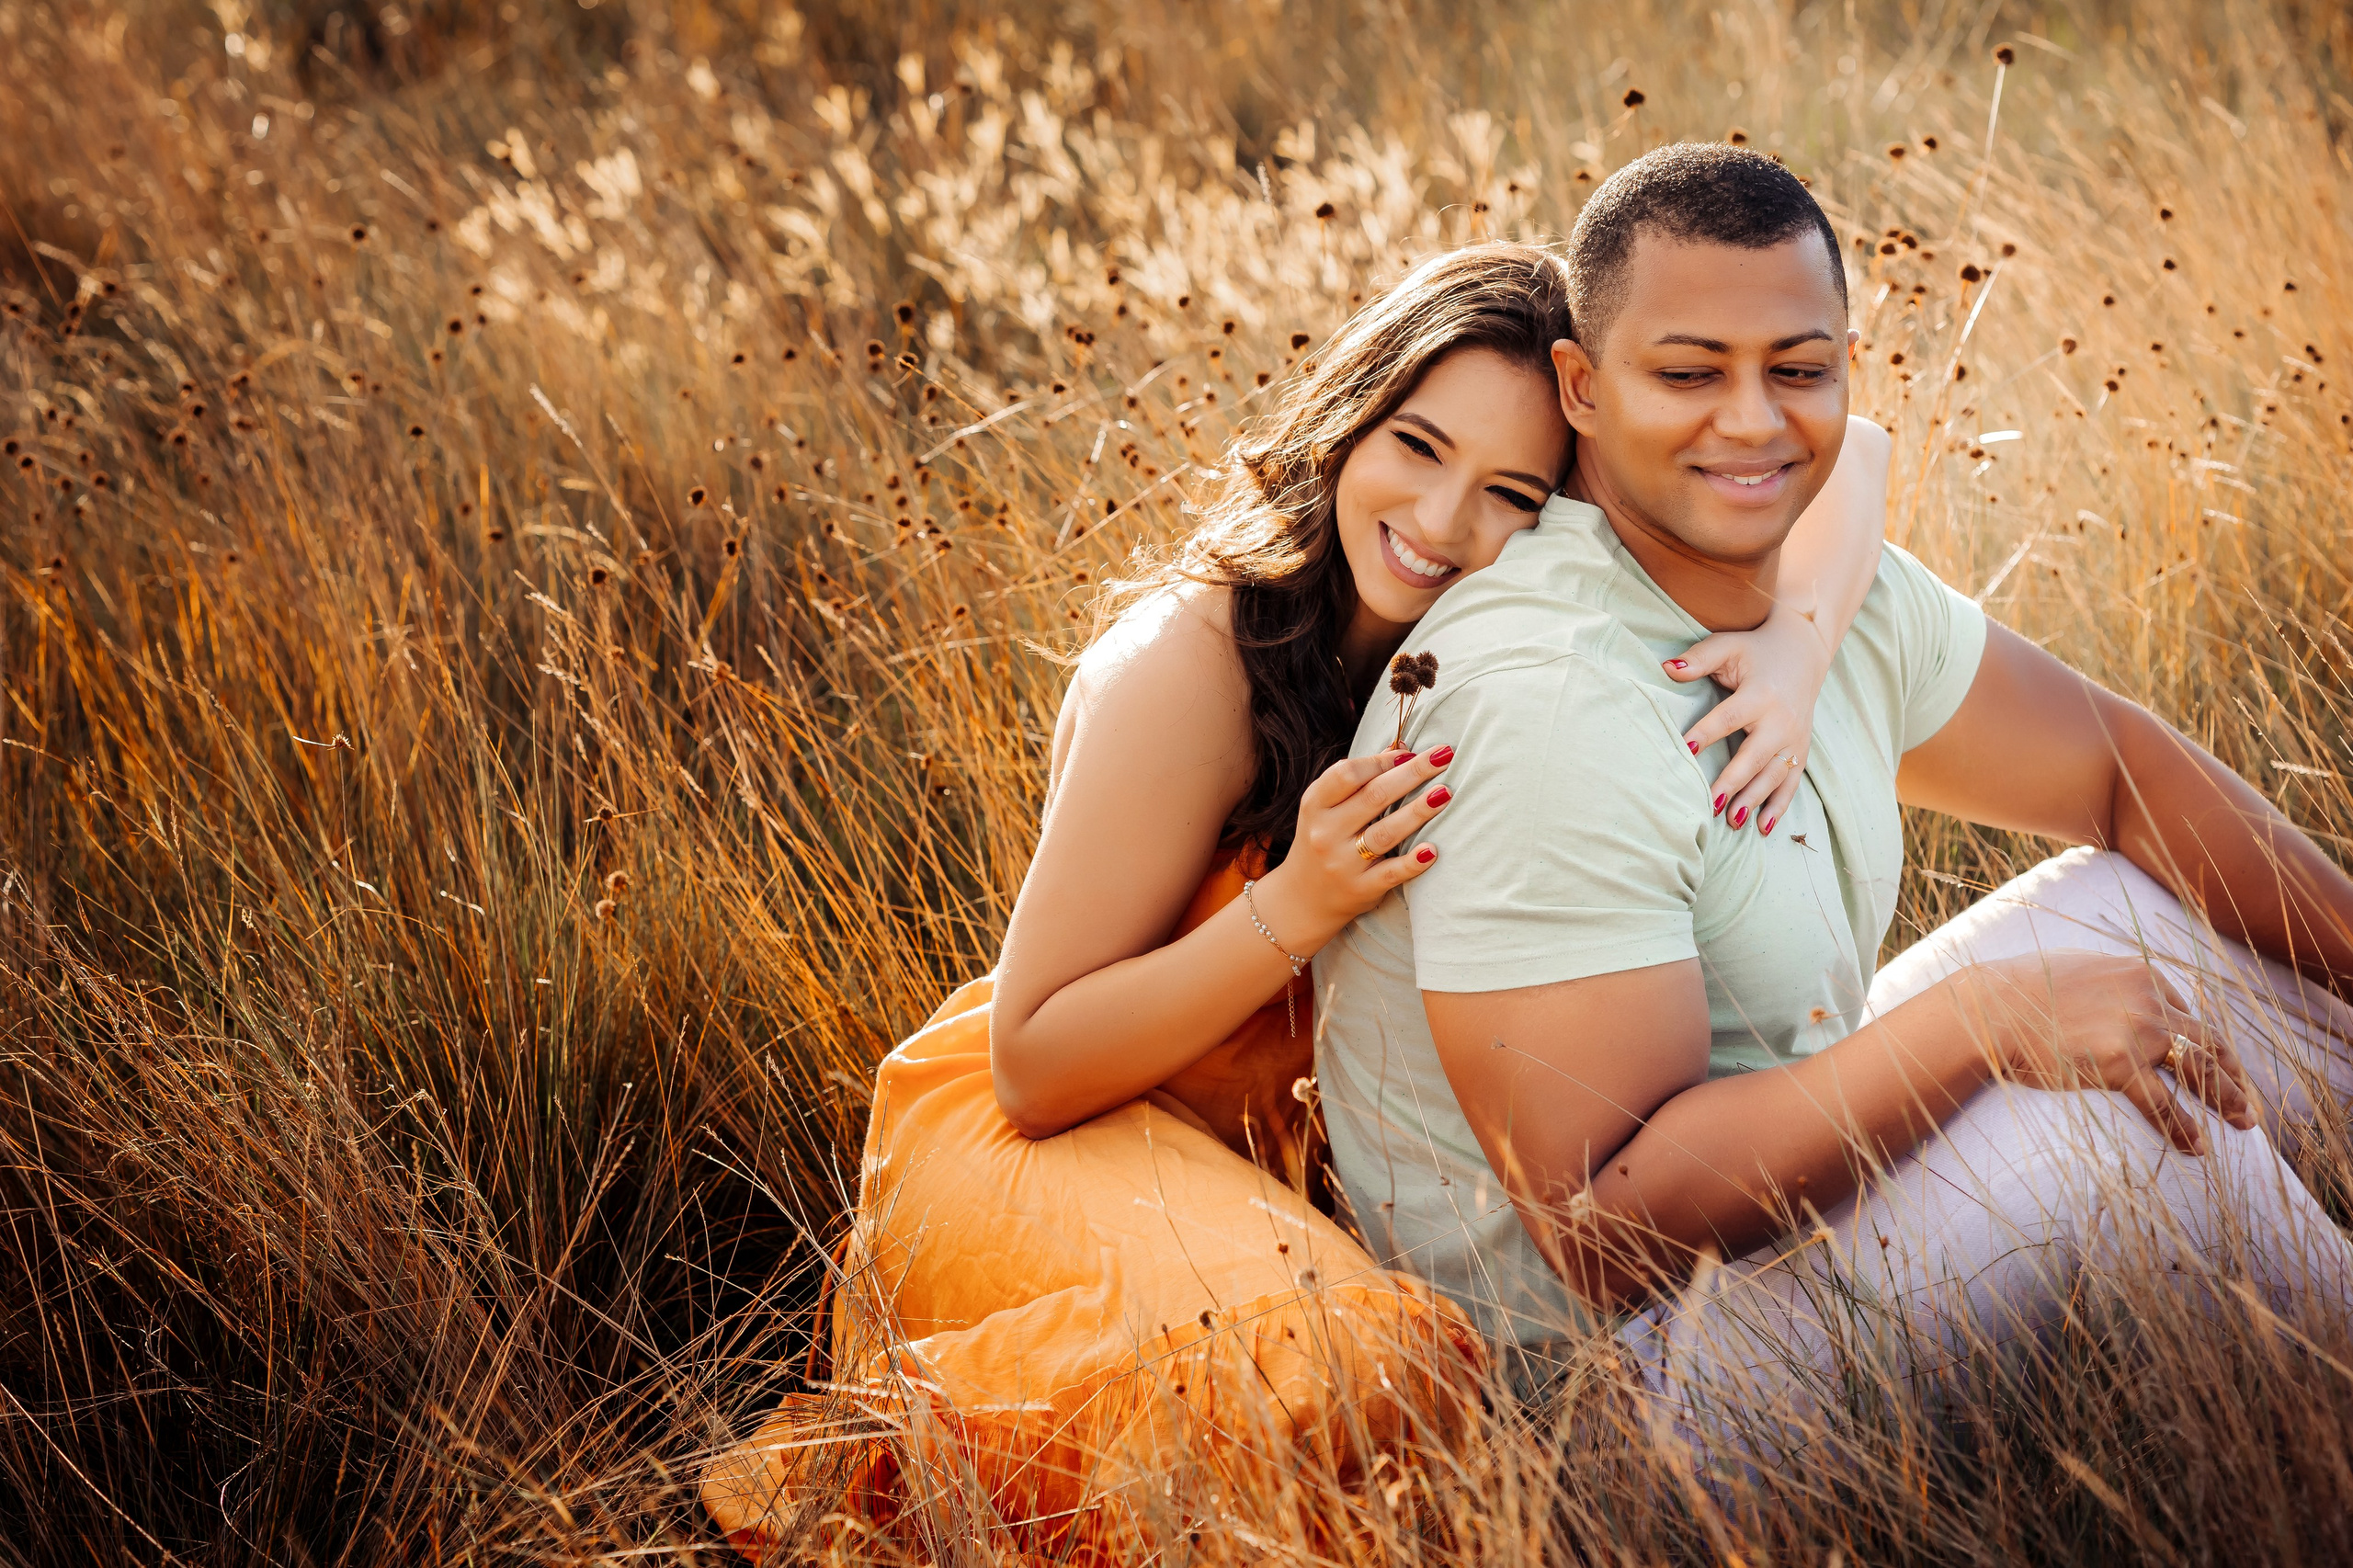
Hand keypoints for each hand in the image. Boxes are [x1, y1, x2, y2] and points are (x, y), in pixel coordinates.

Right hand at [1255, 745, 1455, 945]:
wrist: (1302, 898)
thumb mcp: (1327, 807)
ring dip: (1418, 812)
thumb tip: (1401, 749)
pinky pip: (1391, 873)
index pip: (1348, 774)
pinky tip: (1432, 850)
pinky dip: (1412, 862)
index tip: (1410, 753)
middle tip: (1444, 757)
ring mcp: (1342, 863)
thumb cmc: (1323, 839)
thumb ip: (1359, 778)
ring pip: (1386, 833)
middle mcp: (1325, 832)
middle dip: (1412, 773)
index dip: (1381, 761)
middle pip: (1374, 797)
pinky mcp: (1361, 888)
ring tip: (1444, 794)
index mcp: (1315, 805)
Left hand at [1664, 602, 1833, 834]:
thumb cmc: (1755, 650)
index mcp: (1761, 694)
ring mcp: (1795, 739)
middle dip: (1734, 781)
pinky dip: (1779, 807)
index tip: (1684, 751)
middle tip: (1711, 804)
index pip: (1729, 718)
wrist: (1802, 652)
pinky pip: (1791, 784)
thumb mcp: (1728, 646)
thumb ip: (1698, 659)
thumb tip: (1667, 668)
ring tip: (1731, 822)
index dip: (1706, 734)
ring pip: (1773, 776)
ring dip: (1753, 800)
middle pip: (1755, 755)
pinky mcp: (1801, 751)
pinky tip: (1763, 829)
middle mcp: (1781, 720)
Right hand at [1960, 950, 2256, 1153]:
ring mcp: (2139, 1031)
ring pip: (2199, 1070)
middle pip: (2207, 1041)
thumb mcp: (2077, 969)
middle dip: (2232, 1073)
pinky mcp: (2121, 1064)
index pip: (2184, 1012)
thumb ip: (2109, 983)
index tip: (2212, 1063)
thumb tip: (2115, 994)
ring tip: (2242, 1122)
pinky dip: (2183, 1127)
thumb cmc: (2021, 991)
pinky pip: (2164, 1103)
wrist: (1990, 1009)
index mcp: (2140, 975)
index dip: (2201, 1042)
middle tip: (2246, 1101)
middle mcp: (2149, 1000)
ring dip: (2225, 1098)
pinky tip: (2195, 1147)